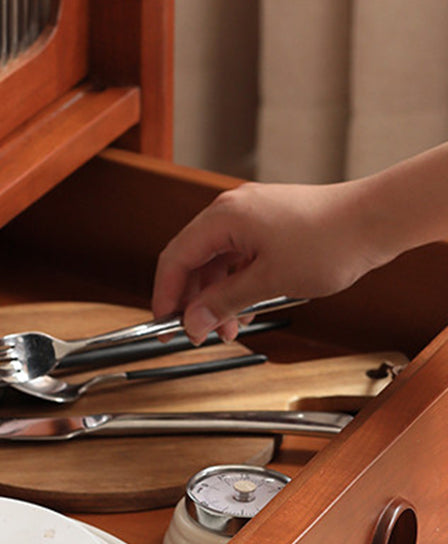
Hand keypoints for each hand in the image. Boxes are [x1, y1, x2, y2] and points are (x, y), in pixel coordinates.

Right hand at [151, 180, 382, 343]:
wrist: (378, 219)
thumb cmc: (330, 241)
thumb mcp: (268, 281)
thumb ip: (224, 303)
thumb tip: (192, 322)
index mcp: (224, 217)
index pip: (176, 259)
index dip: (166, 296)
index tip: (164, 325)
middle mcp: (232, 211)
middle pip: (193, 261)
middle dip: (192, 301)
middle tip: (195, 332)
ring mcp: (251, 216)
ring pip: (216, 263)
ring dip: (217, 298)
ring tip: (228, 329)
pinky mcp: (267, 225)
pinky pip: (238, 258)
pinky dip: (236, 286)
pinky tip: (247, 311)